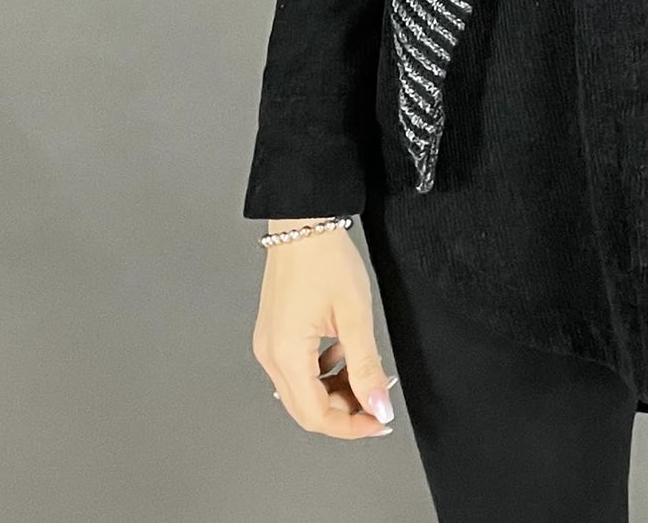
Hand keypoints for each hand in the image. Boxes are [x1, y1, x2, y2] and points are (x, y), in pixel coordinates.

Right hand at [251, 224, 397, 438]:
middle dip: (344, 411)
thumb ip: (367, 366)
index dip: (351, 425)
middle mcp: (269, 354)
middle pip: (305, 409)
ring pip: (301, 391)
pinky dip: (323, 371)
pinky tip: (342, 352)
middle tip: (376, 401)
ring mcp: (268, 343)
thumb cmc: (325, 258)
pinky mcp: (274, 333)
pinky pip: (297, 369)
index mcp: (286, 353)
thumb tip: (378, 405)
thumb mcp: (355, 315)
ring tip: (363, 371)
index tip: (378, 420)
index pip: (316, 416)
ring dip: (334, 391)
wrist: (304, 223)